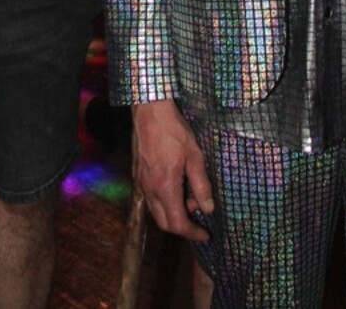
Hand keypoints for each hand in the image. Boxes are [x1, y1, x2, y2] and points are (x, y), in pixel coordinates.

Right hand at [132, 99, 213, 242]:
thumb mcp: (195, 157)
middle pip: (164, 223)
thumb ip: (201, 185)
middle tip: (198, 215)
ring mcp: (141, 183)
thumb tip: (208, 209)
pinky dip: (164, 201)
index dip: (192, 233)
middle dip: (182, 226)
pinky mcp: (137, 175)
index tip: (205, 235)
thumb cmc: (174, 131)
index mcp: (165, 187)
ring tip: (189, 196)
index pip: (177, 223)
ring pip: (156, 211)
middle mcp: (149, 190)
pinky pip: (150, 198)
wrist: (150, 111)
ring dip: (173, 212)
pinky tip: (175, 186)